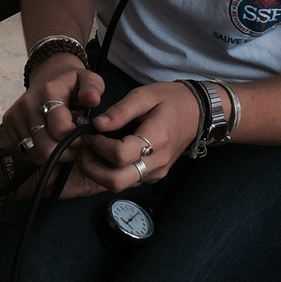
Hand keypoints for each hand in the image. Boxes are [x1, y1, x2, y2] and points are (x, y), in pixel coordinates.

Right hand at [2, 52, 104, 164]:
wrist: (48, 74)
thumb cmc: (72, 83)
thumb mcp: (89, 80)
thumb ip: (93, 89)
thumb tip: (92, 99)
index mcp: (48, 92)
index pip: (61, 131)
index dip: (76, 140)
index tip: (82, 136)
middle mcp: (28, 104)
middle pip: (46, 147)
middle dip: (65, 152)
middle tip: (74, 145)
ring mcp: (15, 115)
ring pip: (35, 154)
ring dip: (52, 155)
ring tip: (62, 142)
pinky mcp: (8, 124)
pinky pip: (25, 152)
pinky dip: (38, 153)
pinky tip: (48, 141)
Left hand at [70, 80, 200, 192]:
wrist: (197, 112)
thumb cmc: (170, 100)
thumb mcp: (144, 95)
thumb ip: (120, 110)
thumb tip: (97, 124)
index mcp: (157, 139)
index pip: (120, 155)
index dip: (98, 145)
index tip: (89, 133)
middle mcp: (157, 162)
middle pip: (116, 181)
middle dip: (91, 168)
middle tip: (83, 149)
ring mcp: (156, 172)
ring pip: (119, 186)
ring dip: (98, 173)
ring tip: (91, 151)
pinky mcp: (154, 176)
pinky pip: (127, 181)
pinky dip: (110, 172)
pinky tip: (105, 155)